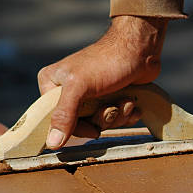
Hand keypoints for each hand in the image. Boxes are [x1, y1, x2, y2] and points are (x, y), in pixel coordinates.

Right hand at [37, 15, 167, 148]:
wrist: (140, 49)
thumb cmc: (107, 61)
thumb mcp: (79, 86)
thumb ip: (64, 115)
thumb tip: (52, 144)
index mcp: (52, 85)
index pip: (57, 122)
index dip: (79, 129)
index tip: (94, 127)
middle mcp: (69, 91)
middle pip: (83, 124)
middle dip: (104, 118)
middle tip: (113, 106)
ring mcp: (91, 95)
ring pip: (102, 122)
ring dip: (118, 115)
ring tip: (126, 100)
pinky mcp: (111, 97)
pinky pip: (117, 118)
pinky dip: (127, 113)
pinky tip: (133, 102)